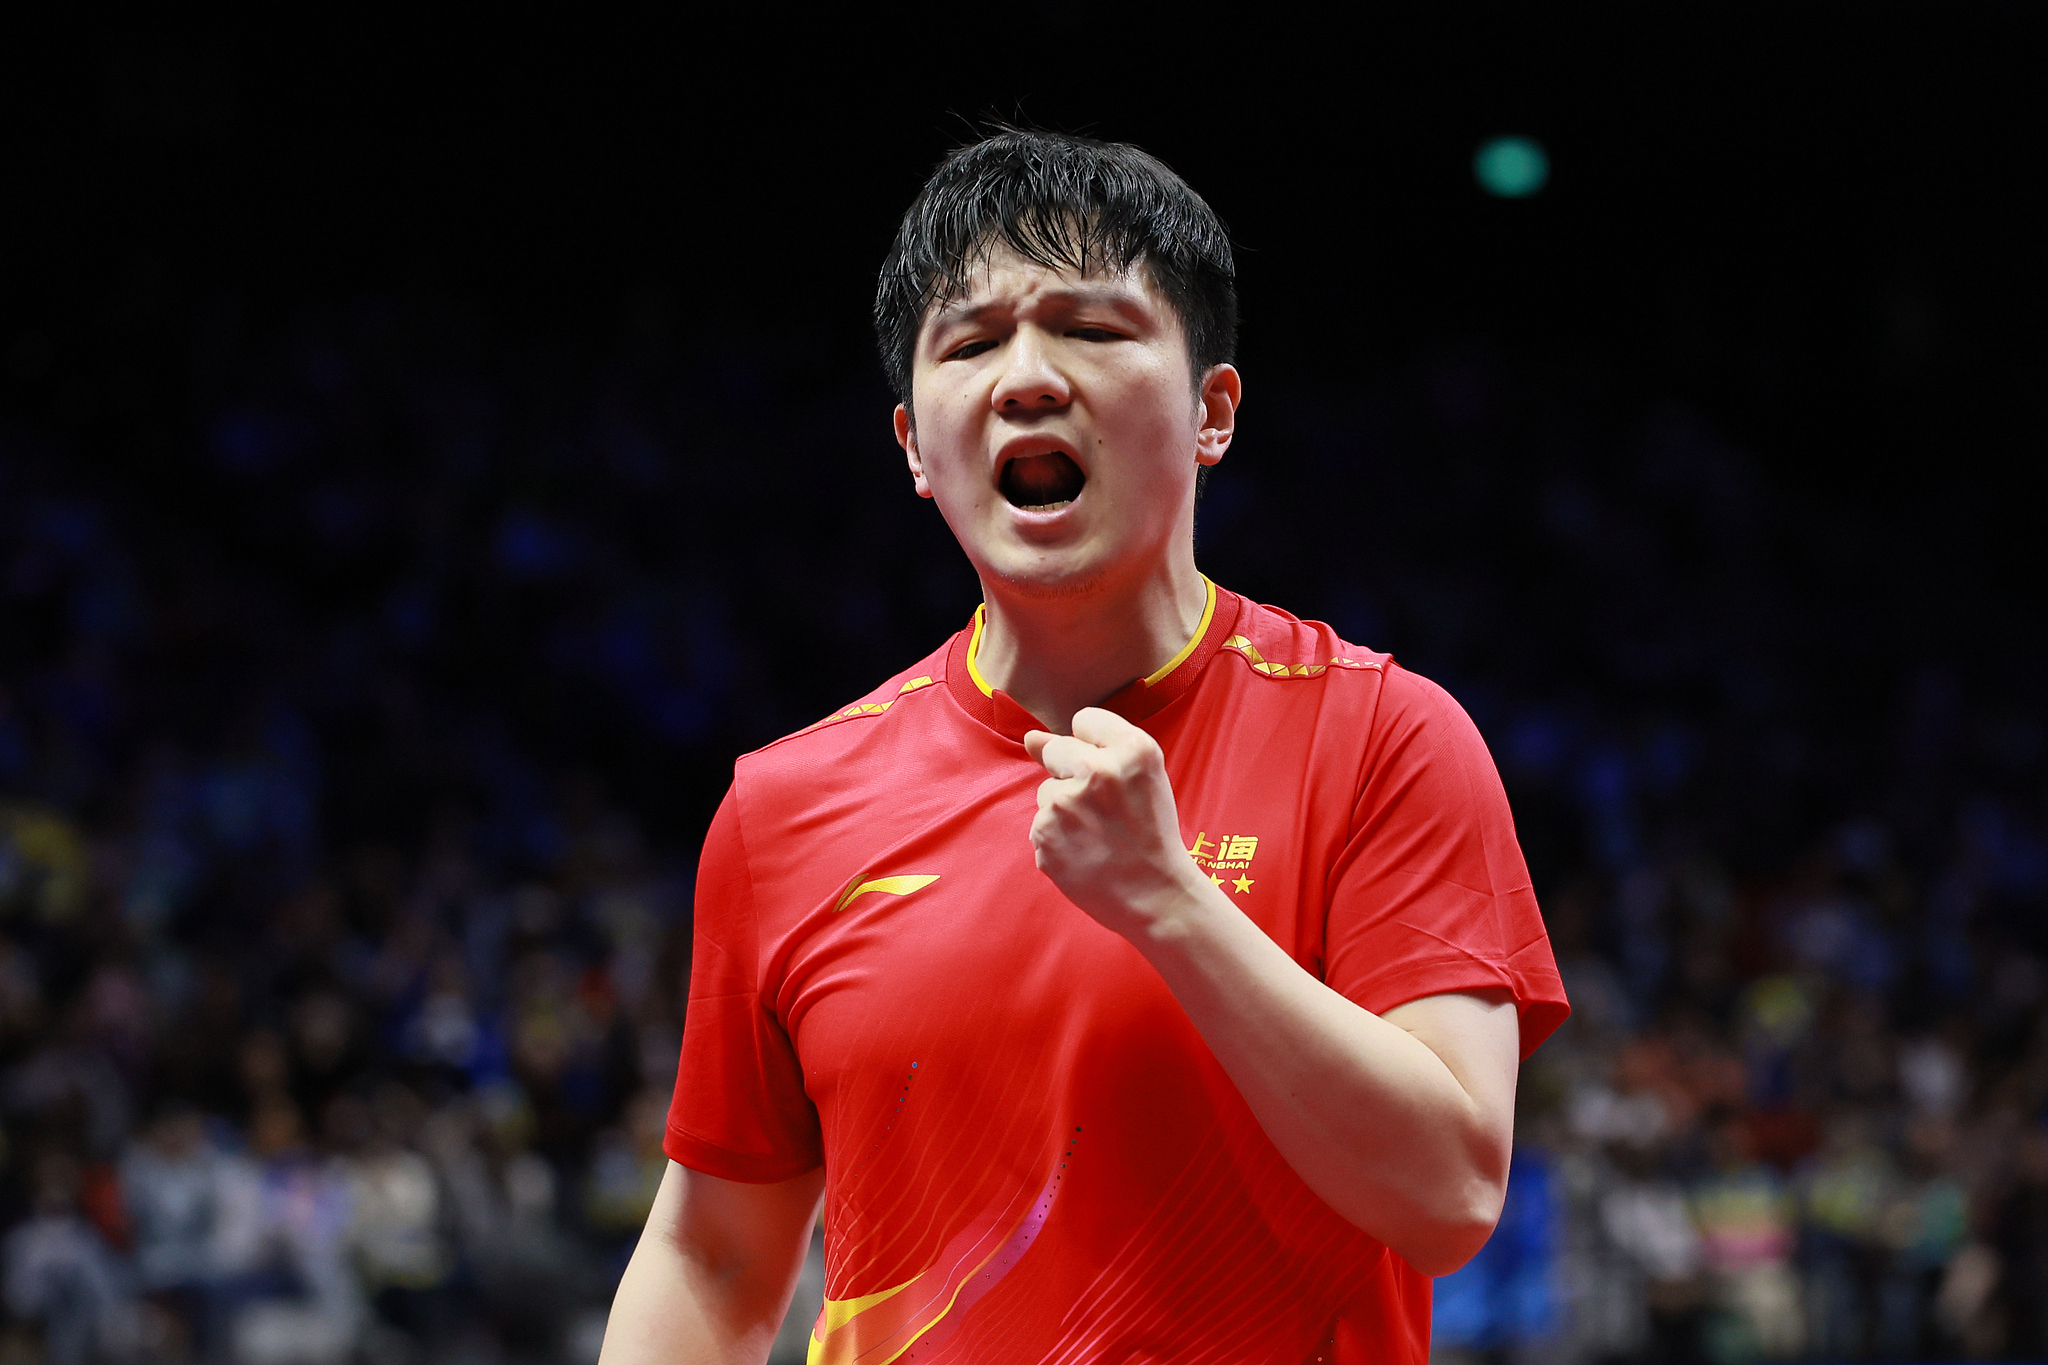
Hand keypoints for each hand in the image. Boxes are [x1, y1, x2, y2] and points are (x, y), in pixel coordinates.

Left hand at [1022, 708, 1206, 937]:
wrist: (1155, 895)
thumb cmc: (1151, 833)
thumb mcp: (1142, 777)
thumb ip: (1088, 746)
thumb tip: (1029, 738)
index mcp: (1133, 750)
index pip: (1084, 720)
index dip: (1096, 746)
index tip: (1111, 772)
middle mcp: (1098, 771)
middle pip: (1056, 749)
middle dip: (1072, 772)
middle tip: (1102, 807)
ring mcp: (1067, 805)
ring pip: (1046, 790)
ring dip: (1063, 808)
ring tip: (1096, 834)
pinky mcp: (1046, 836)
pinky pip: (1041, 823)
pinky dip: (1057, 837)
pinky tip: (1084, 852)